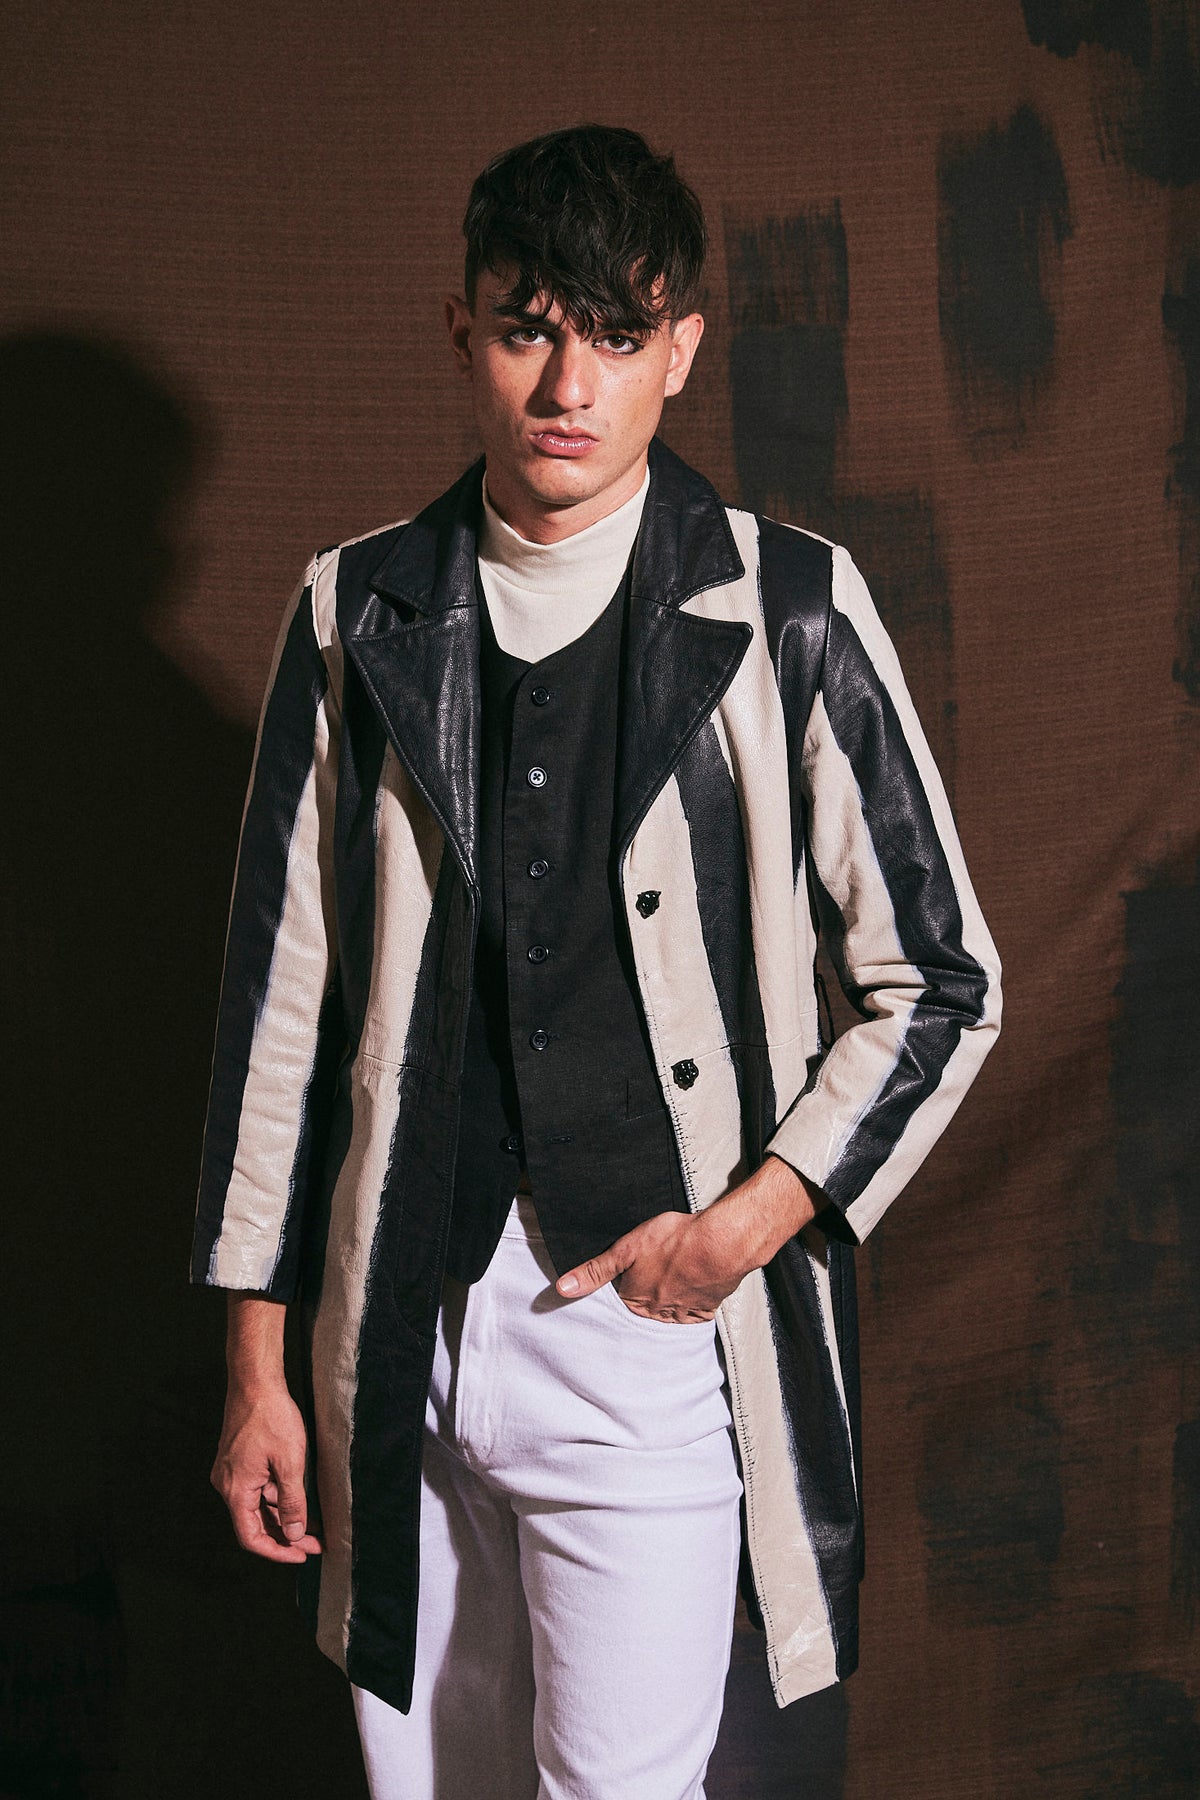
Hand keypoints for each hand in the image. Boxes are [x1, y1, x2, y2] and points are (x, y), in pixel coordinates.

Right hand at [210, 1383, 322, 1563]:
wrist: (255, 1381)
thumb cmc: (272, 1417)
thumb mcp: (291, 1462)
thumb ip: (293, 1502)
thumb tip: (295, 1534)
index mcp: (235, 1490)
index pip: (251, 1537)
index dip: (277, 1551)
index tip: (301, 1555)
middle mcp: (228, 1485)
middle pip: (255, 1523)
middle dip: (285, 1536)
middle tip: (314, 1544)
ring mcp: (232, 1473)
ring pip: (258, 1506)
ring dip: (284, 1517)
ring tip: (313, 1526)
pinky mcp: (239, 1462)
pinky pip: (258, 1489)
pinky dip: (277, 1498)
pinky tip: (299, 1501)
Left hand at [555, 1154, 818, 1322]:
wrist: (720, 1243)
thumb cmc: (673, 1241)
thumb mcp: (627, 1248)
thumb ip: (595, 1270)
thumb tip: (562, 1289)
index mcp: (635, 1298)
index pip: (620, 1300)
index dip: (621, 1285)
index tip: (626, 1275)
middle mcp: (657, 1311)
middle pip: (643, 1309)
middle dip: (643, 1298)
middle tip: (650, 1278)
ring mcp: (683, 1310)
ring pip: (668, 1313)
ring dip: (665, 1303)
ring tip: (667, 1285)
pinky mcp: (706, 1306)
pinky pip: (693, 1314)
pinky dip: (690, 1306)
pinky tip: (690, 1292)